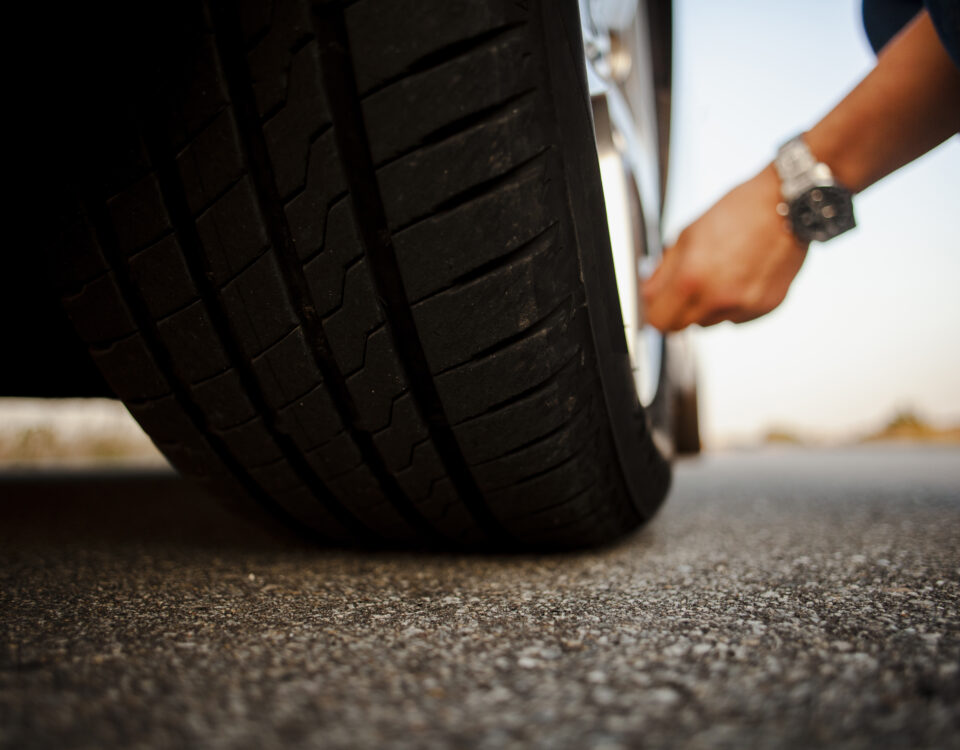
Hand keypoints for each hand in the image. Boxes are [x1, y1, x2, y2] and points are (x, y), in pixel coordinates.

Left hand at [641, 165, 808, 331]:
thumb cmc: (739, 212)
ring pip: (709, 323)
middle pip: (682, 326)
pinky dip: (732, 304)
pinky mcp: (765, 308)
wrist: (787, 204)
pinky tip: (740, 277)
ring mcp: (744, 306)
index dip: (655, 312)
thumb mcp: (688, 235)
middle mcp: (718, 298)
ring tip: (719, 274)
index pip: (659, 321)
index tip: (656, 303)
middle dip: (677, 310)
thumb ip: (663, 272)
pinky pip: (736, 318)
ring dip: (706, 307)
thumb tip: (648, 294)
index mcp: (692, 278)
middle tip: (685, 286)